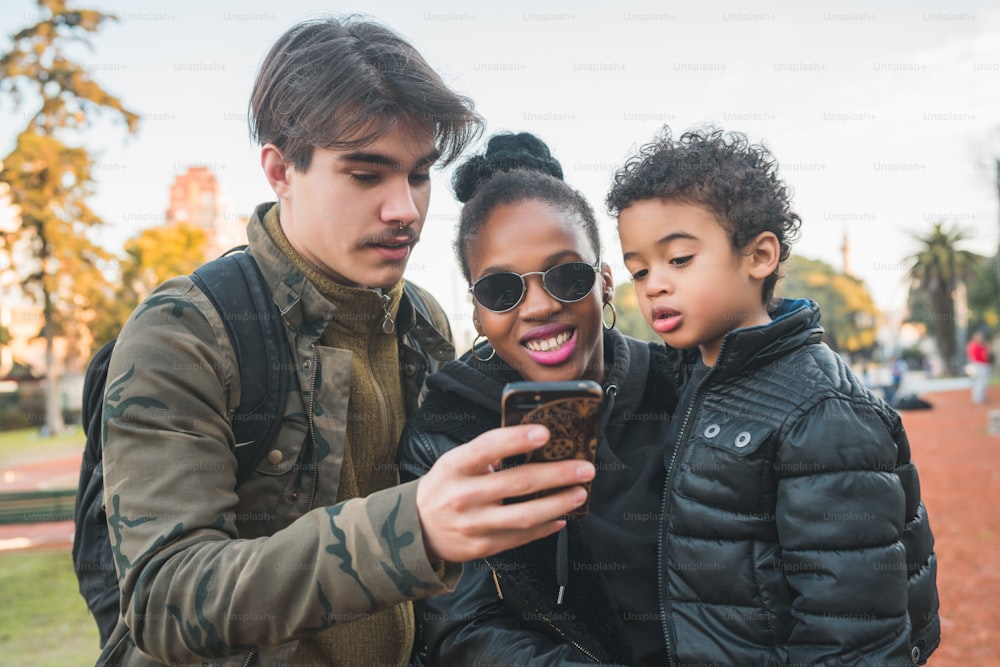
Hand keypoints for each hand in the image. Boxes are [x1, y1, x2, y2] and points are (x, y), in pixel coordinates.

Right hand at [416, 424, 594, 561]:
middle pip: (518, 483)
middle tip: (585, 468)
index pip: (488, 448)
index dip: (517, 439)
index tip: (545, 433)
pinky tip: (561, 517)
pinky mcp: (483, 547)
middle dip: (558, 474)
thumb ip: (488, 453)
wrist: (416, 529)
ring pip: (525, 515)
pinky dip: (546, 527)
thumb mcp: (455, 461)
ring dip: (559, 503)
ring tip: (580, 493)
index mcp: (456, 466)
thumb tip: (534, 444)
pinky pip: (522, 537)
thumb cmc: (445, 486)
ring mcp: (474, 524)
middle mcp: (464, 495)